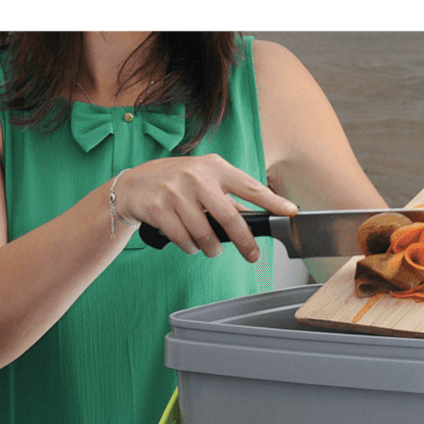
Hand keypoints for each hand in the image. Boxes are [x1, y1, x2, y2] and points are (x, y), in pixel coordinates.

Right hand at [111, 153, 296, 262]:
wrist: (133, 184)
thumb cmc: (176, 183)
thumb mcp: (204, 181)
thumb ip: (229, 198)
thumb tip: (260, 215)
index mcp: (214, 168)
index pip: (250, 186)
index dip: (272, 201)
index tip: (290, 212)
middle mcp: (196, 177)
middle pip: (230, 217)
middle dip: (244, 241)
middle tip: (252, 256)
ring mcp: (176, 192)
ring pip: (205, 234)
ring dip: (211, 248)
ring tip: (210, 248)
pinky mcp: (159, 208)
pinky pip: (184, 240)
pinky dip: (191, 248)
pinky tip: (190, 244)